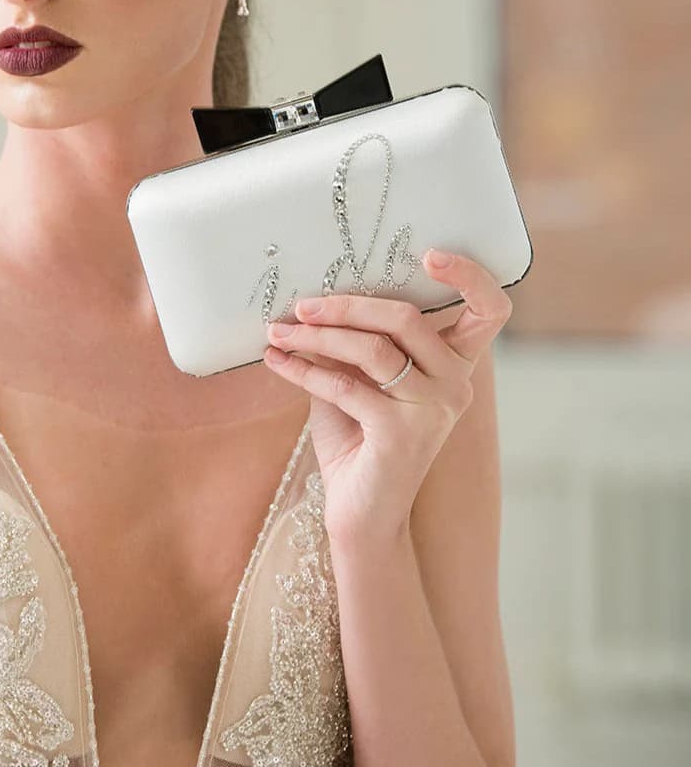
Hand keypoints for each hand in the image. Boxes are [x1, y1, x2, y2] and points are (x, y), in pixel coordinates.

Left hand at [262, 249, 513, 544]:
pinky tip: (277, 361)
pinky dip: (303, 369)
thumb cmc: (357, 440)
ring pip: (371, 348)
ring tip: (278, 331)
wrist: (358, 515)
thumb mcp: (358, 380)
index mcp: (454, 365)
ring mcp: (432, 410)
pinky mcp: (400, 434)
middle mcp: (454, 385)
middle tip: (302, 304)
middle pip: (407, 318)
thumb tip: (315, 297)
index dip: (470, 275)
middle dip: (347, 305)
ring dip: (317, 335)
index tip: (429, 251)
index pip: (490, 312)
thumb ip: (353, 343)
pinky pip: (344, 385)